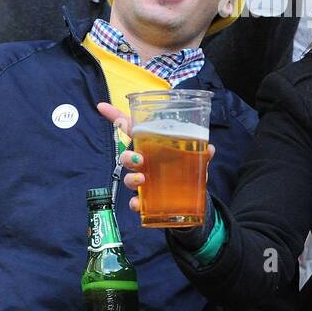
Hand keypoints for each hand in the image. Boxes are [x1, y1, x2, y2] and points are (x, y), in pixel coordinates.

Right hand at [95, 102, 215, 214]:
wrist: (190, 199)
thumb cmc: (184, 168)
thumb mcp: (194, 157)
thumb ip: (200, 151)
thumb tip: (210, 148)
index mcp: (152, 145)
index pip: (131, 129)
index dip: (116, 117)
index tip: (101, 106)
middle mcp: (144, 162)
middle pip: (126, 155)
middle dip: (127, 156)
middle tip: (138, 159)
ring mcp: (143, 181)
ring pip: (129, 178)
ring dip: (131, 178)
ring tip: (142, 180)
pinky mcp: (147, 200)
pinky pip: (136, 201)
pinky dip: (136, 203)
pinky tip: (138, 203)